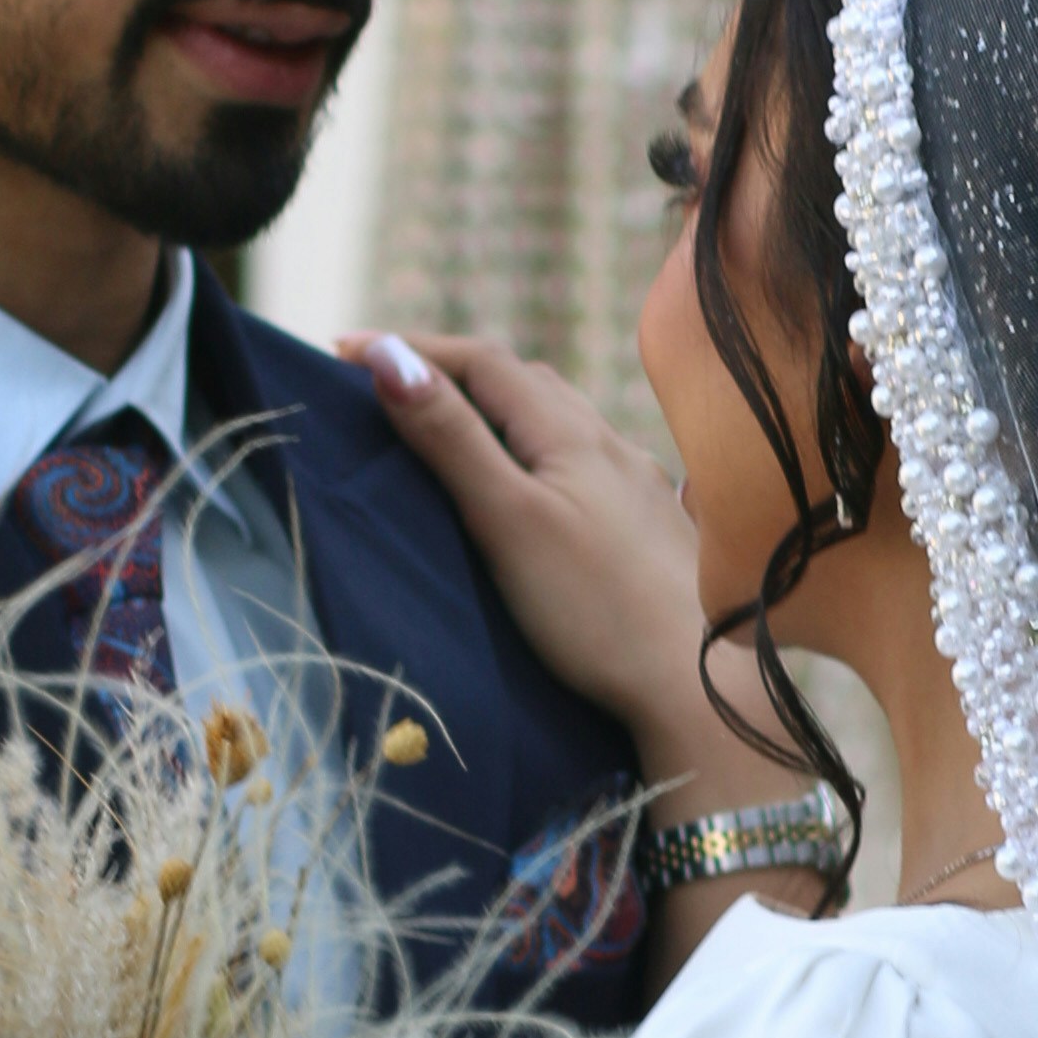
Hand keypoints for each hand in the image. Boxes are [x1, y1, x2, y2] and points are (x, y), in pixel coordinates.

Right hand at [344, 327, 733, 795]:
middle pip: (523, 381)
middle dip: (453, 370)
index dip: (410, 350)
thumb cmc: (594, 610)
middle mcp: (611, 444)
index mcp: (570, 431)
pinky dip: (543, 450)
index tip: (341, 353)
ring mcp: (639, 486)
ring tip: (457, 426)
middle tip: (390, 386)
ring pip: (562, 420)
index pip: (480, 361)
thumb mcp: (506, 519)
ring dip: (503, 407)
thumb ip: (450, 438)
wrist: (696, 688)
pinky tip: (545, 482)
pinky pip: (588, 462)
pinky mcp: (653, 529)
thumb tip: (389, 359)